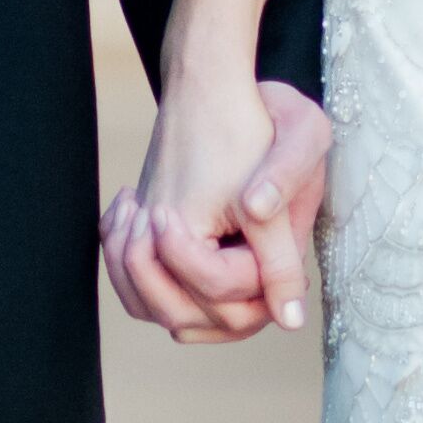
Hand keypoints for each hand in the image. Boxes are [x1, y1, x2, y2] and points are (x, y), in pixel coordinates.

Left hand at [101, 75, 333, 345]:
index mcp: (278, 255)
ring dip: (131, 273)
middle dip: (151, 273)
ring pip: (161, 313)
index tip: (163, 212)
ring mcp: (216, 276)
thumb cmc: (279, 115)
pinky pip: (146, 295)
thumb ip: (289, 185)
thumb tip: (286, 274)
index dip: (187, 260)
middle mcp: (250, 281)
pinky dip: (124, 265)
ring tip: (129, 213)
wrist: (250, 104)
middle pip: (189, 318)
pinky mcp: (188, 264)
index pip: (223, 292)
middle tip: (142, 215)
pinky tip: (124, 213)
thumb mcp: (299, 134)